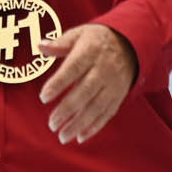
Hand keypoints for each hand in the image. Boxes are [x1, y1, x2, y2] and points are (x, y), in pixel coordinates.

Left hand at [38, 23, 138, 143]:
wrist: (130, 44)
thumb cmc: (97, 40)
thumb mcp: (79, 34)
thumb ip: (59, 43)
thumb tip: (41, 46)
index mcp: (91, 51)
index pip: (74, 68)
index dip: (59, 83)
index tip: (43, 97)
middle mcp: (104, 68)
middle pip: (85, 91)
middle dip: (67, 109)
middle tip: (52, 123)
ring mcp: (113, 84)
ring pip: (96, 106)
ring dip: (79, 123)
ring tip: (63, 136)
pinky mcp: (119, 95)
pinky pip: (107, 113)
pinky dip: (95, 127)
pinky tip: (80, 137)